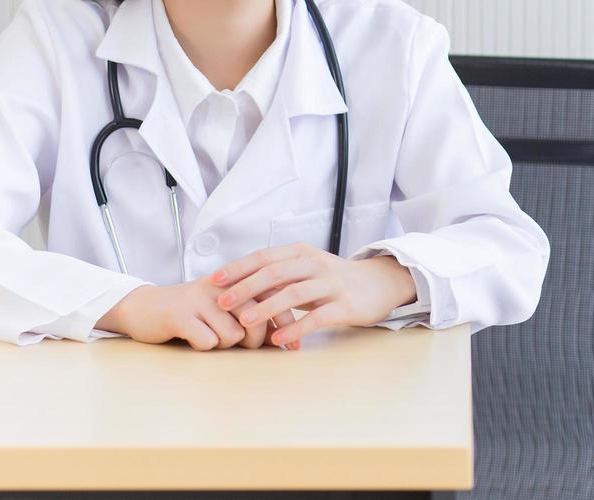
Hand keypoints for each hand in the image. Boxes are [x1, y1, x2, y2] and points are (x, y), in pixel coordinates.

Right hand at [96, 275, 296, 350]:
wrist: (143, 308)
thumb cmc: (192, 313)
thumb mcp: (225, 310)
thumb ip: (253, 317)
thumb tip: (287, 338)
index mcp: (234, 279)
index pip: (272, 298)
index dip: (285, 323)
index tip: (294, 347)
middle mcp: (220, 285)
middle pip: (256, 320)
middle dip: (254, 341)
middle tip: (242, 346)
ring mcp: (199, 298)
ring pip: (233, 335)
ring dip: (223, 345)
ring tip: (208, 335)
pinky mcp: (180, 314)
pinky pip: (208, 342)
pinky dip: (203, 347)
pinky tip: (192, 338)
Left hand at [212, 245, 418, 346]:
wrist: (379, 283)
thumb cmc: (334, 279)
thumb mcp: (307, 269)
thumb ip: (279, 273)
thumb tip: (237, 284)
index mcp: (302, 253)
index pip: (264, 257)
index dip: (238, 268)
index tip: (214, 281)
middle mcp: (315, 264)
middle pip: (275, 273)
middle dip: (245, 288)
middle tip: (223, 303)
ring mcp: (331, 284)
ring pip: (294, 293)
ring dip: (267, 308)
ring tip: (245, 323)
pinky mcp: (345, 305)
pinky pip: (317, 317)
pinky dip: (296, 328)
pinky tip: (278, 339)